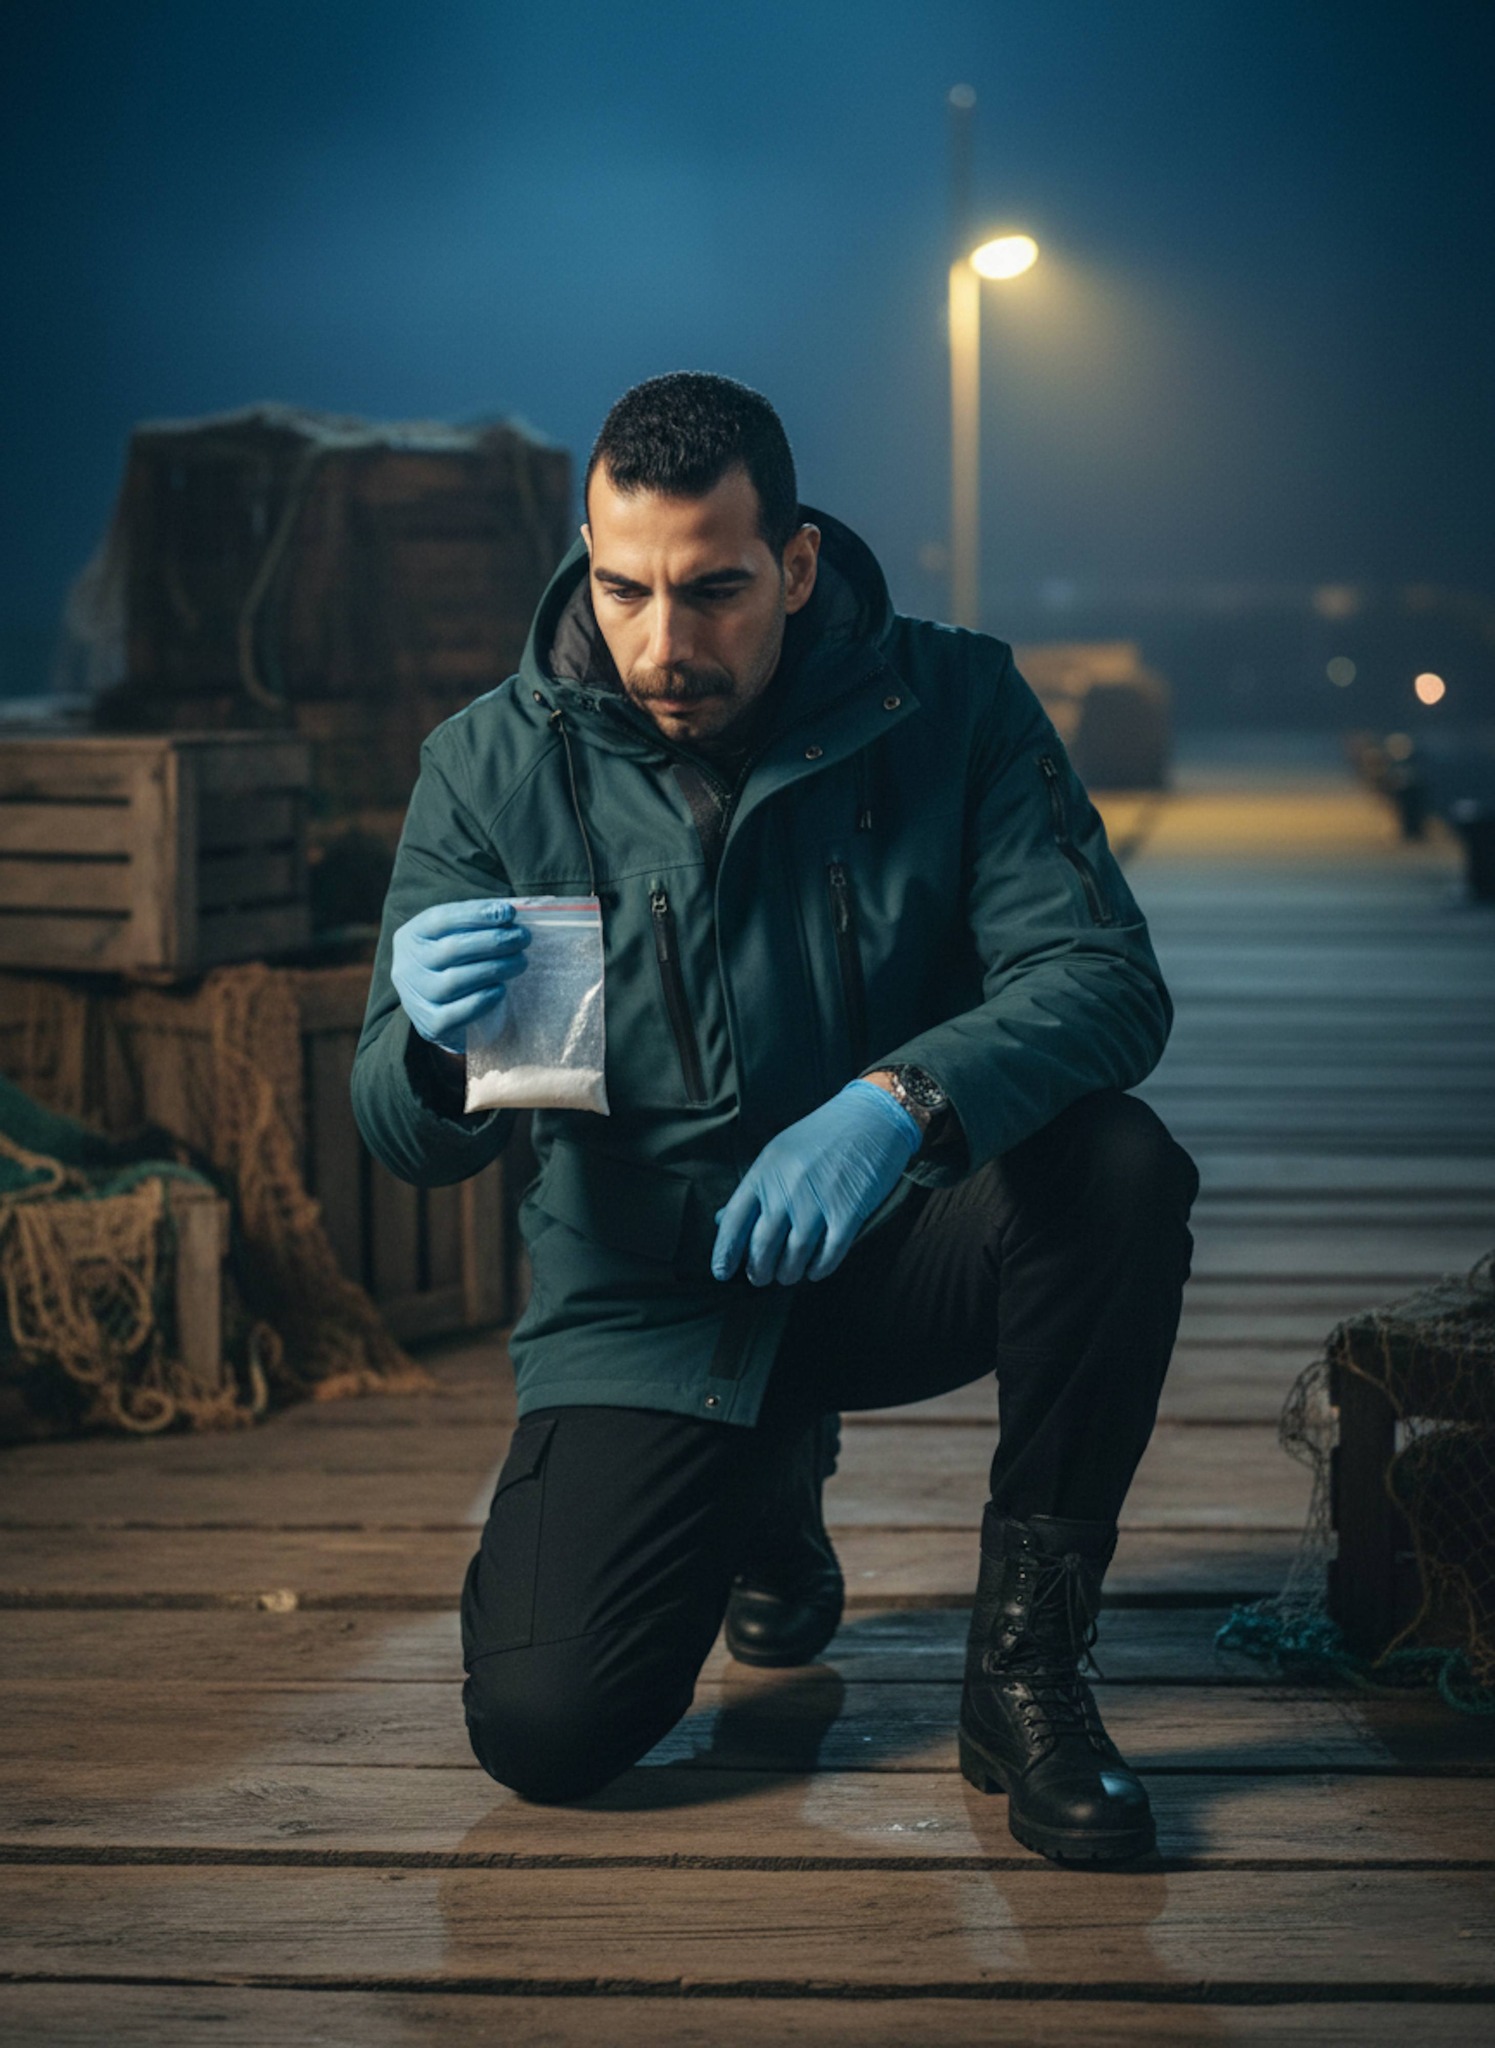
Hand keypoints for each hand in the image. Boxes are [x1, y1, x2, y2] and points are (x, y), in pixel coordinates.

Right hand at [391, 899, 529, 1055]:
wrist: (434, 1006)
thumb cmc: (452, 962)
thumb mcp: (455, 936)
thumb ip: (475, 924)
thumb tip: (506, 913)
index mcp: (411, 936)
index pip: (440, 919)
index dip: (476, 915)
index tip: (509, 913)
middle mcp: (407, 966)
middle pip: (452, 949)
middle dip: (494, 941)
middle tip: (523, 938)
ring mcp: (414, 997)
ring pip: (455, 981)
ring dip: (495, 968)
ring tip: (520, 961)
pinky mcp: (429, 1025)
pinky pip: (456, 1014)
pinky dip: (482, 1001)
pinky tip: (501, 990)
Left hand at [712, 1080, 920, 1287]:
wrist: (872, 1116)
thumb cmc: (822, 1136)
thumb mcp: (779, 1152)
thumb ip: (754, 1188)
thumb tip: (723, 1220)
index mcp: (764, 1172)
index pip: (734, 1221)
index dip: (724, 1252)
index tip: (721, 1272)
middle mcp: (786, 1189)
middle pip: (762, 1247)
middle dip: (758, 1271)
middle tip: (759, 1278)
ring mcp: (817, 1202)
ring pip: (794, 1257)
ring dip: (788, 1274)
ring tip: (787, 1276)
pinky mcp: (848, 1212)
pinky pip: (828, 1255)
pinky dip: (819, 1269)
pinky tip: (815, 1271)